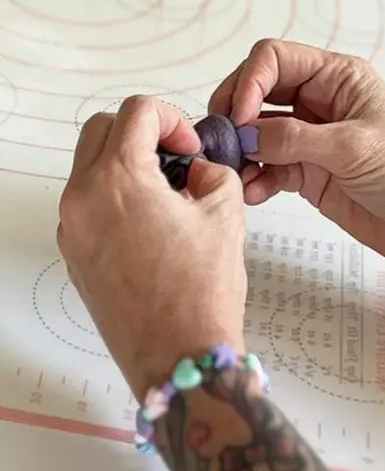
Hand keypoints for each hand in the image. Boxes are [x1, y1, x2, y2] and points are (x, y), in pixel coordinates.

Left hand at [57, 96, 246, 399]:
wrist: (178, 358)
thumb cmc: (200, 298)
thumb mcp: (226, 217)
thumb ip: (214, 175)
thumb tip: (198, 172)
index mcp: (118, 180)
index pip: (136, 112)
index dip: (172, 118)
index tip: (189, 146)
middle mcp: (83, 200)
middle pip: (101, 131)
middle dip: (140, 133)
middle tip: (174, 159)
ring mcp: (73, 230)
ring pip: (88, 168)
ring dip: (124, 165)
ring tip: (166, 195)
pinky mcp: (74, 256)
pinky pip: (86, 206)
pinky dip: (113, 198)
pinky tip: (150, 224)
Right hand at [210, 39, 384, 298]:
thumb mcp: (353, 146)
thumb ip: (294, 138)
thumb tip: (245, 135)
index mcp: (337, 79)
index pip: (275, 60)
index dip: (249, 82)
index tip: (239, 117)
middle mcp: (319, 104)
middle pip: (258, 93)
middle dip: (236, 115)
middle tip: (223, 141)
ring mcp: (310, 140)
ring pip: (257, 135)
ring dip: (242, 152)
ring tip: (236, 173)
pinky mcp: (306, 174)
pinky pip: (268, 170)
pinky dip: (255, 180)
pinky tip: (254, 193)